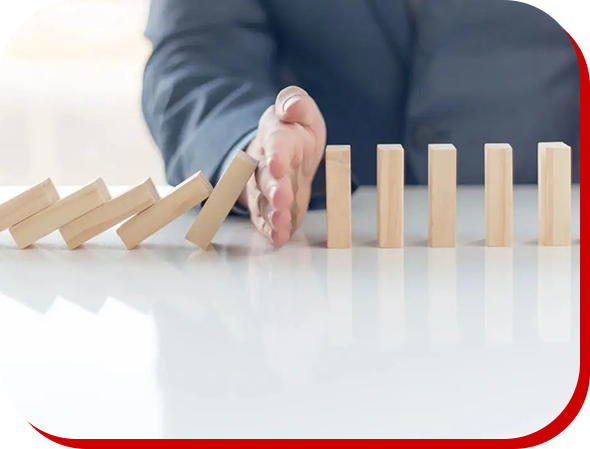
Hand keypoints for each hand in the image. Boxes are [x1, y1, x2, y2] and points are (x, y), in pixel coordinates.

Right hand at [239, 86, 326, 246]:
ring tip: (280, 224)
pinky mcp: (270, 207)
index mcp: (276, 136)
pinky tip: (278, 237)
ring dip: (272, 214)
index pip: (275, 145)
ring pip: (264, 201)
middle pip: (267, 178)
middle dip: (274, 190)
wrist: (288, 152)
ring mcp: (265, 188)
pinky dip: (272, 229)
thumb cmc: (296, 131)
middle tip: (281, 201)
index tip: (278, 166)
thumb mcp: (303, 111)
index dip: (276, 156)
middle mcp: (265, 164)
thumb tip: (290, 106)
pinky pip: (267, 219)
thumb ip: (296, 103)